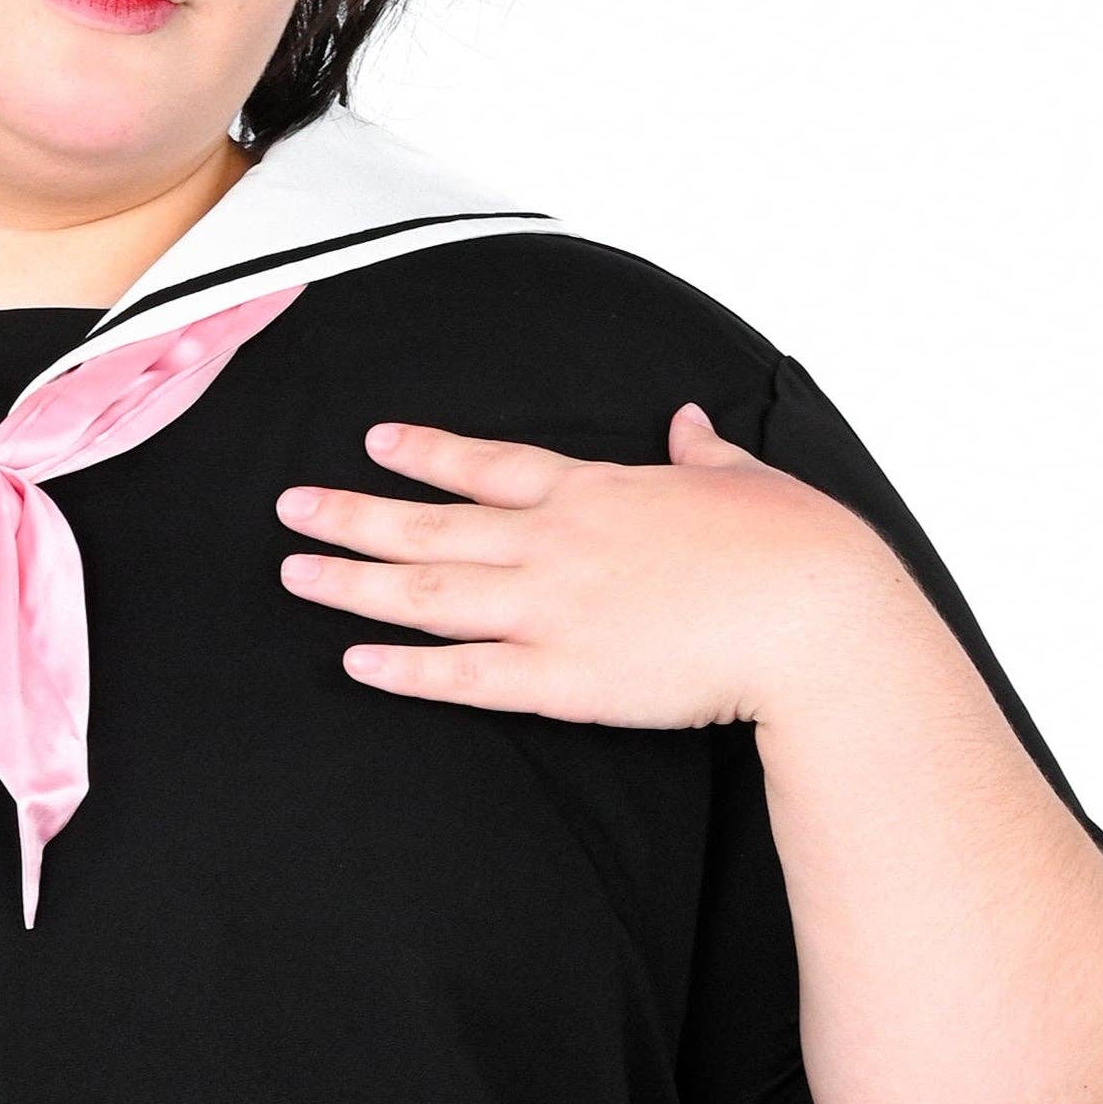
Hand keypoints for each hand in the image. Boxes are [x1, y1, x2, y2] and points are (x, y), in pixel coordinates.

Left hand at [276, 403, 895, 728]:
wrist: (810, 615)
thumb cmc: (794, 547)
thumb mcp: (744, 479)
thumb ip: (702, 456)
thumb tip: (689, 424)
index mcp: (599, 491)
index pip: (491, 465)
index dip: (428, 453)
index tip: (376, 441)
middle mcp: (558, 543)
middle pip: (433, 524)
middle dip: (355, 514)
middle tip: (291, 508)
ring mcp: (553, 609)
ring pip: (430, 593)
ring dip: (356, 582)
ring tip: (295, 574)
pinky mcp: (563, 678)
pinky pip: (465, 675)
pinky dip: (407, 668)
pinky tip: (356, 661)